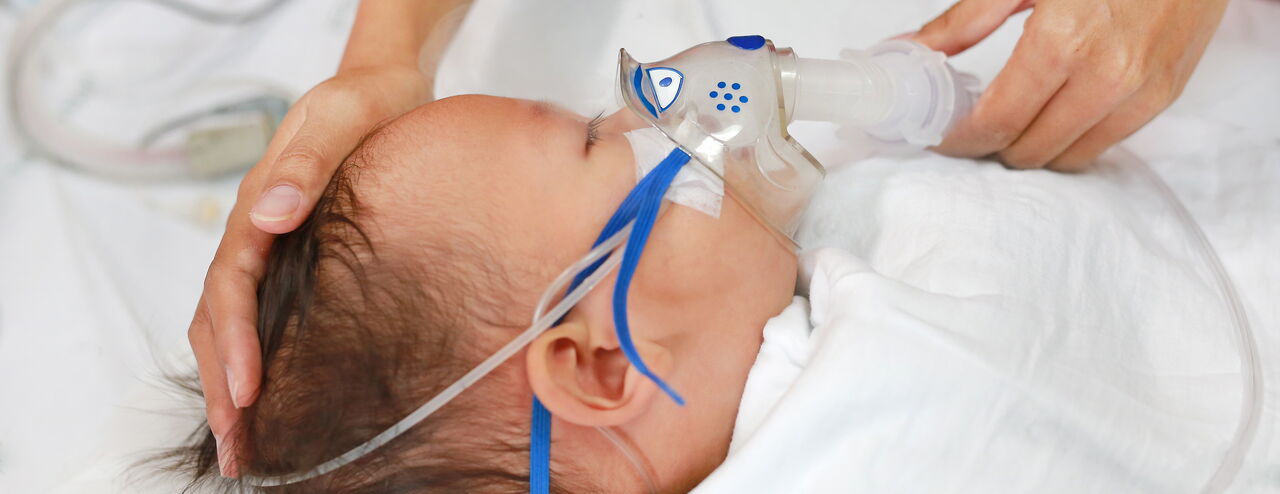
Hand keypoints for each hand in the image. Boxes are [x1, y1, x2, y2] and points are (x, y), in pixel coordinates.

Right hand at [188, 64, 428, 476]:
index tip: (245, 393)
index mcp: (259, 205)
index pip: (231, 285)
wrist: (385, 89)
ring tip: (240, 444)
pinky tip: (267, 397)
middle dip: (222, 386)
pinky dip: (253, 361)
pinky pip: (260, 315)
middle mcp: (256, 232)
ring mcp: (271, 248)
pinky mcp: (294, 259)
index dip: (235, 342)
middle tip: (234, 449)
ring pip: (231, 323)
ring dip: (230, 383)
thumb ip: (306, 164)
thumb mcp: (340, 119)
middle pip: (219, 317)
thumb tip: (268, 214)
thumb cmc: (366, 104)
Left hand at [913, 0, 1228, 170]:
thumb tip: (913, 51)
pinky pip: (1109, 140)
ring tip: (1014, 118)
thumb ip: (964, 22)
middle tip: (972, 124)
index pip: (997, 123)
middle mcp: (1107, 76)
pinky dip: (1075, 136)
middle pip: (1031, 150)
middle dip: (993, 145)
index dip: (961, 140)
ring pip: (1071, 156)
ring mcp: (1143, 89)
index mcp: (1063, 42)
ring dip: (1035, 147)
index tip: (941, 137)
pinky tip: (1056, 110)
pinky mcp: (1168, 92)